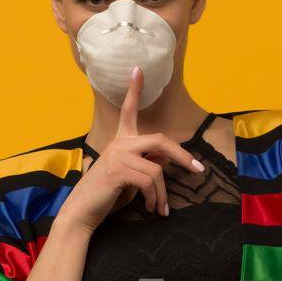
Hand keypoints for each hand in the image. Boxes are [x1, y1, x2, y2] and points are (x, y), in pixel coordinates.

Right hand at [58, 65, 204, 232]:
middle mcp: (119, 144)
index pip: (128, 110)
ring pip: (157, 171)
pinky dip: (155, 198)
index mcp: (120, 141)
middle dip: (182, 156)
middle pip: (160, 141)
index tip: (138, 69)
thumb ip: (146, 163)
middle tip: (197, 170)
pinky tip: (153, 208)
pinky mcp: (118, 171)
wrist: (83, 210)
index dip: (134, 89)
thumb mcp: (130, 175)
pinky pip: (149, 182)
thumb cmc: (107, 193)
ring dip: (163, 193)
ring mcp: (118, 156)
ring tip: (161, 208)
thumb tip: (166, 159)